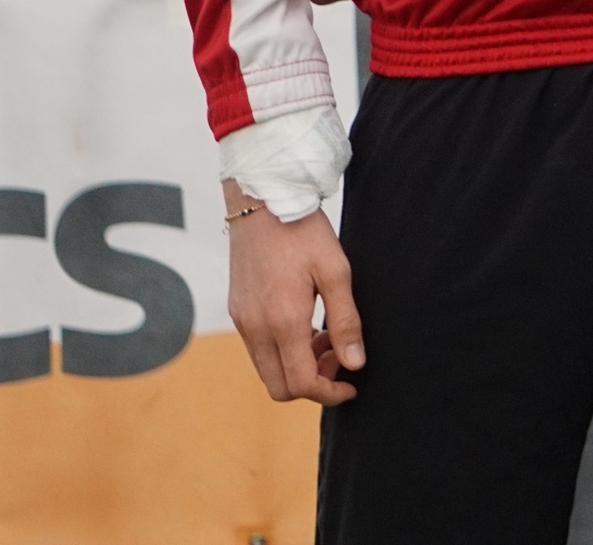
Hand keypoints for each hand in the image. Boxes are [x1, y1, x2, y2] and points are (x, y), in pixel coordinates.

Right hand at [224, 180, 363, 403]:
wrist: (263, 200)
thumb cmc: (303, 231)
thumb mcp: (336, 271)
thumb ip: (345, 321)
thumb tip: (354, 363)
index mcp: (282, 321)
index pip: (302, 383)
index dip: (330, 393)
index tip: (352, 384)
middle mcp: (255, 328)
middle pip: (280, 387)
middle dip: (313, 384)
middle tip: (339, 358)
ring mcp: (242, 320)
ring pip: (267, 370)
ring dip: (297, 367)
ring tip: (325, 337)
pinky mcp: (237, 310)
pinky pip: (258, 350)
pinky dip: (283, 351)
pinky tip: (305, 324)